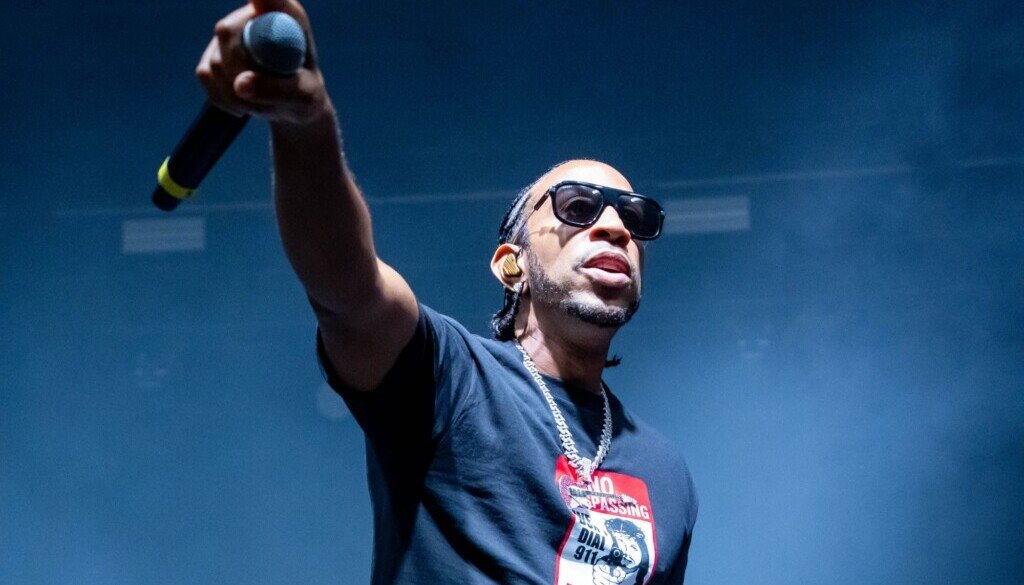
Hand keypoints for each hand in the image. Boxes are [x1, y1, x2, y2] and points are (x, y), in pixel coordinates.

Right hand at [195, 0, 331, 126]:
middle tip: (265, 101)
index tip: (257, 1)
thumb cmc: (305, 97)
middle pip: (227, 32)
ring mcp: (230, 31)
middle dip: (241, 73)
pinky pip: (205, 75)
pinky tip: (242, 105)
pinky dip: (222, 98)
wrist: (291, 106)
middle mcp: (255, 15)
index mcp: (287, 15)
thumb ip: (277, 90)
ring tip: (263, 105)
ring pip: (215, 61)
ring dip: (236, 94)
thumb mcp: (303, 97)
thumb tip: (240, 85)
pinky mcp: (213, 52)